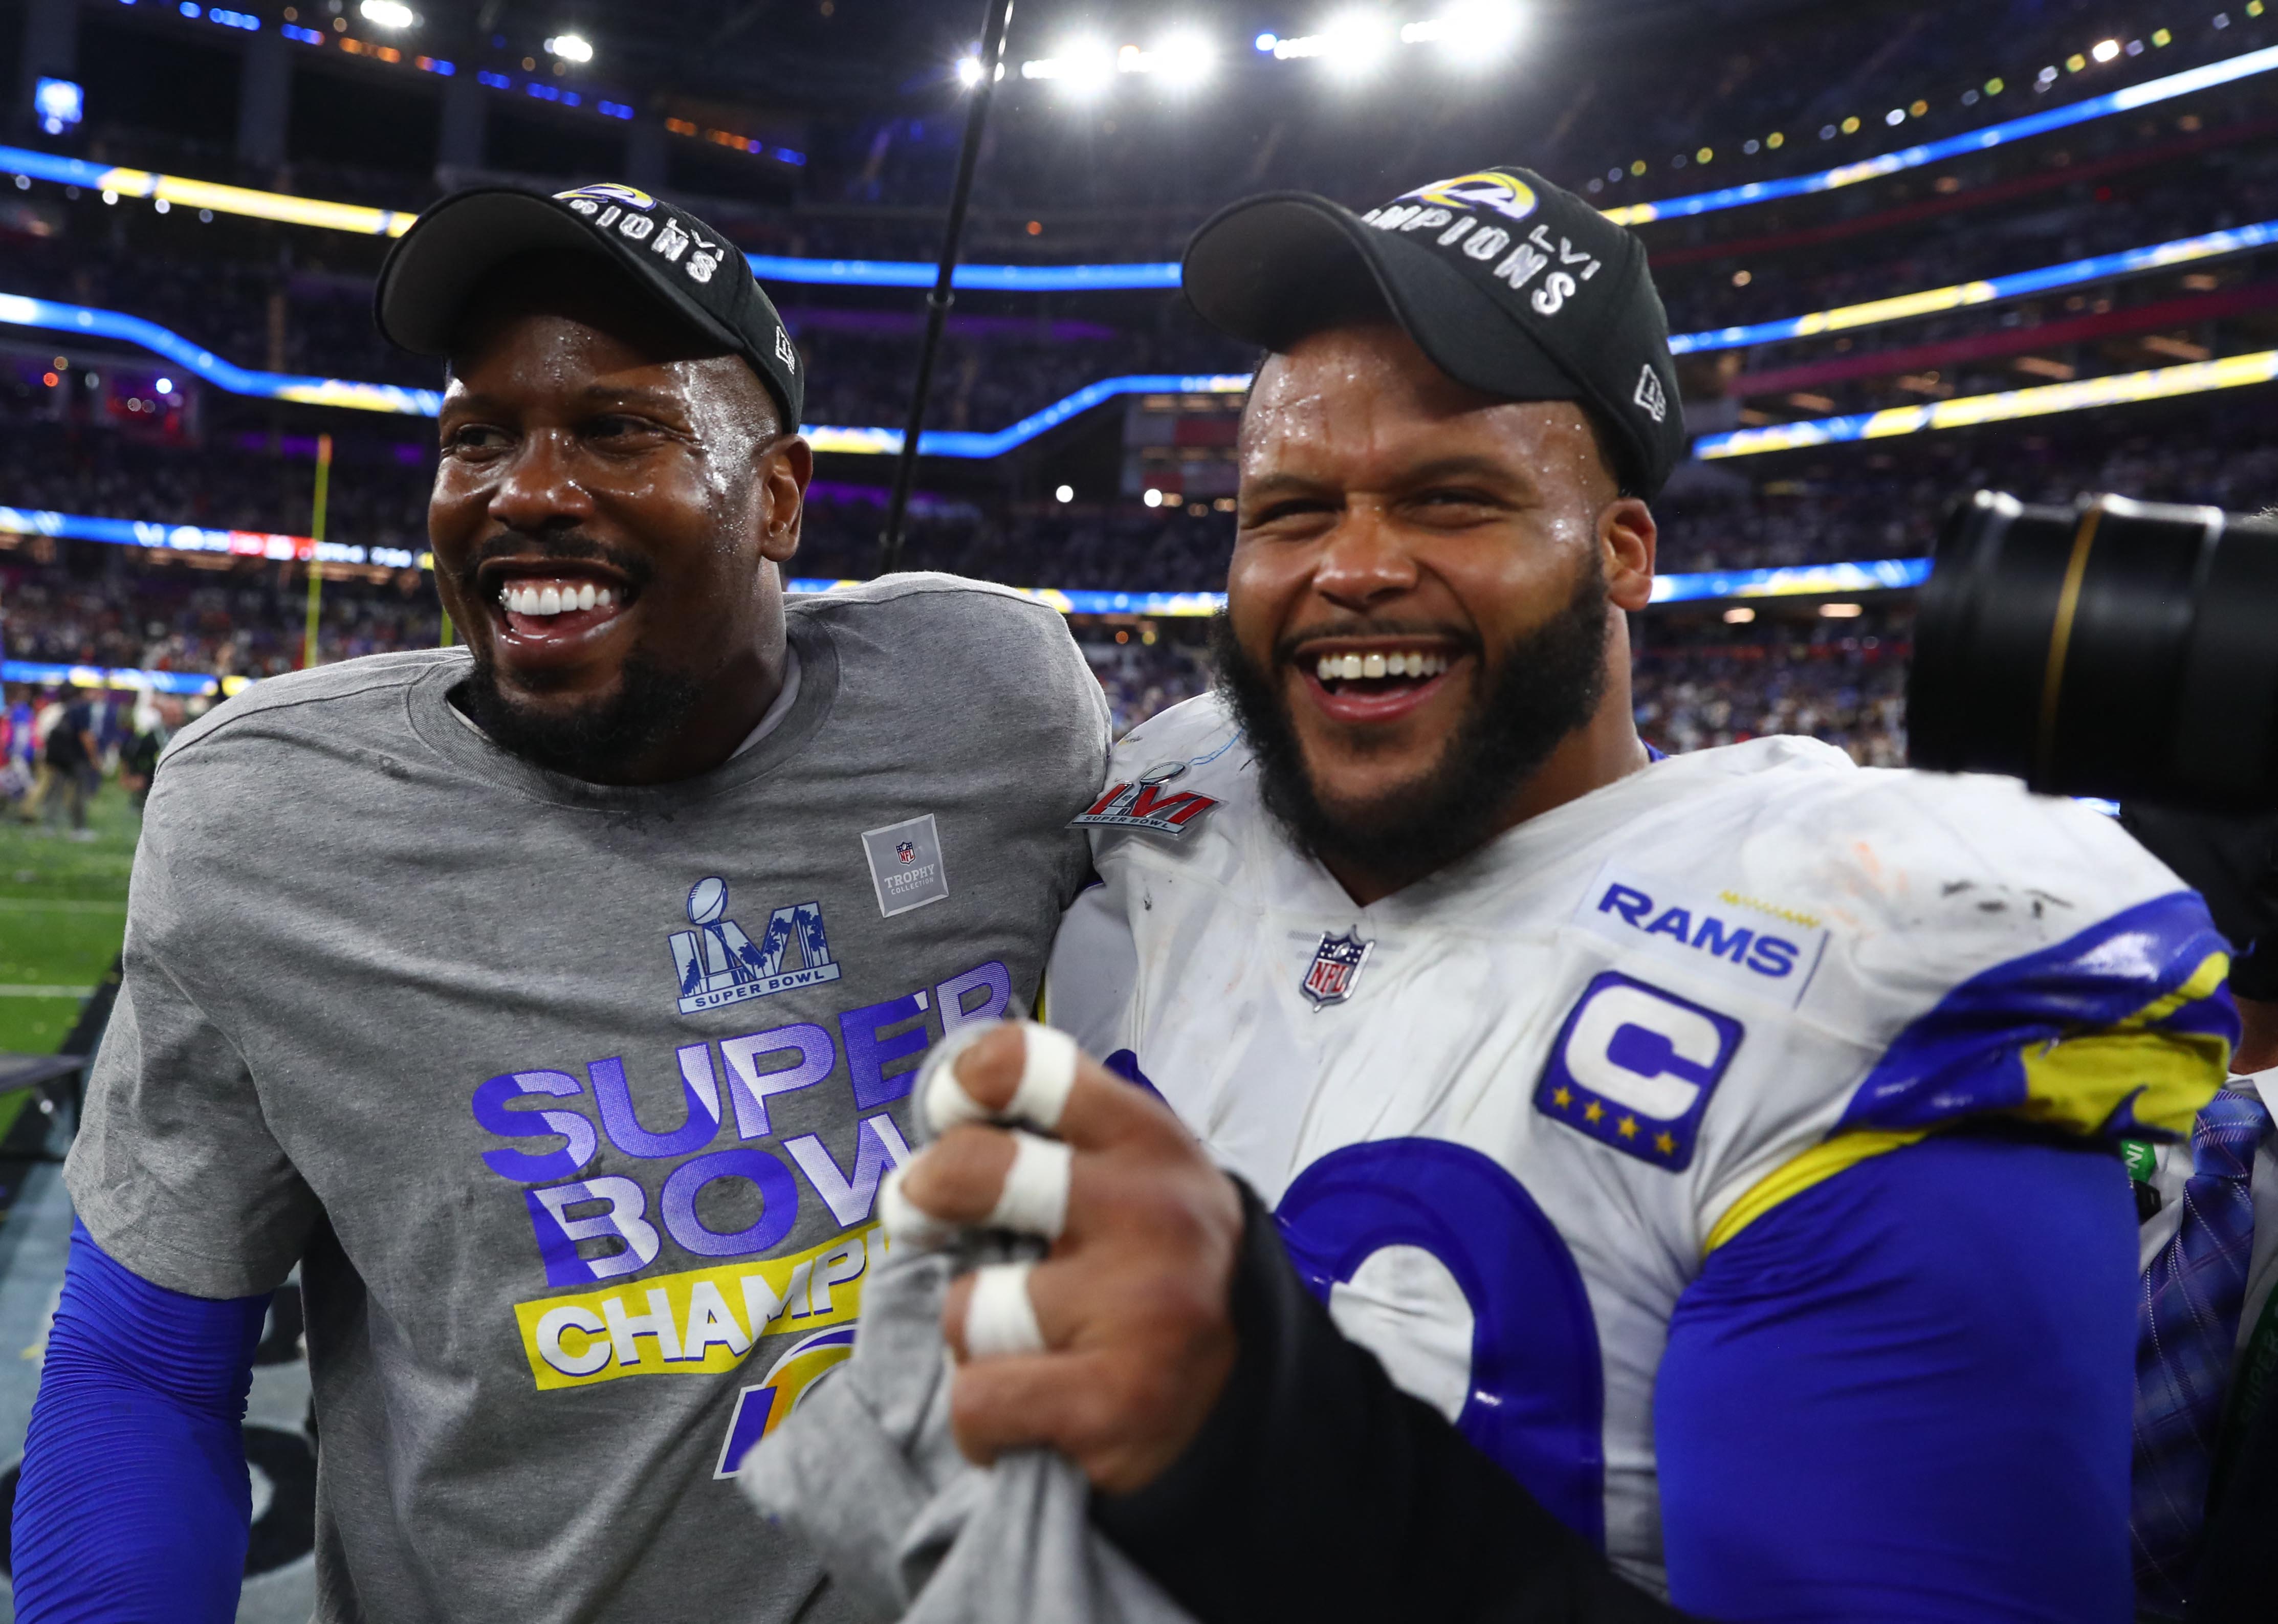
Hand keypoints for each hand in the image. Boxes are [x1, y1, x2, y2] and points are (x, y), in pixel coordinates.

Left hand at [893, 1024, 1243, 1494]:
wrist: (1248, 1398)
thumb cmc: (1156, 1274)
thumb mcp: (1133, 1181)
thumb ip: (1055, 1145)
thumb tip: (936, 1135)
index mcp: (1147, 1143)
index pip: (1026, 1070)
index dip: (961, 1086)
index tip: (948, 1117)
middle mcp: (1151, 1212)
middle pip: (972, 1172)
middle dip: (926, 1197)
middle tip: (920, 1218)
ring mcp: (1139, 1308)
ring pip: (967, 1309)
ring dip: (975, 1339)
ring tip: (1024, 1349)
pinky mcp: (1115, 1403)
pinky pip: (978, 1401)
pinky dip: (984, 1422)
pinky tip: (1026, 1417)